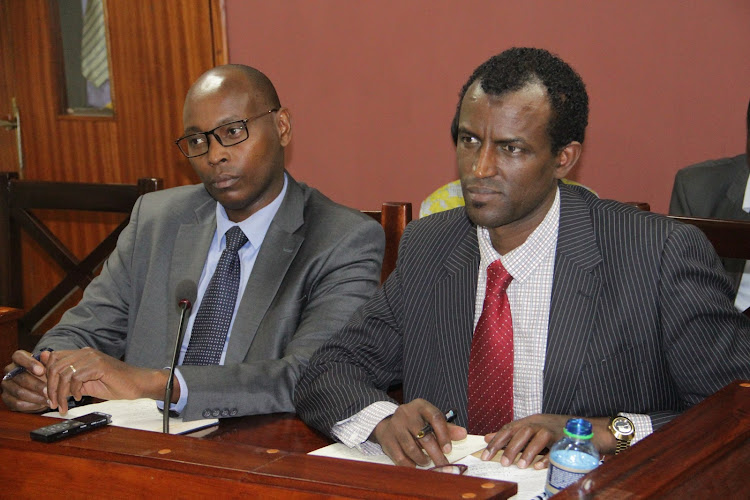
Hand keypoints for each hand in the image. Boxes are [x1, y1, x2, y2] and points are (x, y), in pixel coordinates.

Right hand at [1, 350, 48, 411]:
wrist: (41, 386)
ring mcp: (6, 385)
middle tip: (49, 391)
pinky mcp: (7, 398)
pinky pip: (17, 403)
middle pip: (20, 378)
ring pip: (19, 392)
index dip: (30, 364)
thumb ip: (48, 360)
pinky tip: (42, 404)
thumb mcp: (48, 365)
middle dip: (36, 385)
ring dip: (36, 397)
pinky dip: (32, 405)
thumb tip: (45, 354)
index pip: (19, 357)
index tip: (42, 371)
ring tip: (49, 400)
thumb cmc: (45, 372)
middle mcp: (9, 370)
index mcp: (18, 358)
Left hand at [42, 348, 174, 413]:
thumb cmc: (114, 384)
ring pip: (64, 373)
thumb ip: (68, 381)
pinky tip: (81, 398)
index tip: (49, 394)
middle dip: (51, 388)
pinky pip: (77, 377)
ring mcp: (93, 357)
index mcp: (82, 354)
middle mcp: (85, 352)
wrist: (137, 384)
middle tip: (53, 403)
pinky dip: (75, 390)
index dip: (46, 376)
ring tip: (64, 405)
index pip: (54, 359)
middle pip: (55, 366)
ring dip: (61, 393)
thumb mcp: (86, 384)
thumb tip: (47, 386)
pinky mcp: (99, 365)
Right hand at [370, 399, 466, 466]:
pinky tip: (415, 465)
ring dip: (422, 459)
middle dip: (435, 453)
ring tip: (427, 462)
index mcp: (420, 406)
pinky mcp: (387, 438)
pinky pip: (399, 456)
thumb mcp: (430, 420)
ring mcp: (395, 425)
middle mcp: (406, 413)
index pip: (435, 417)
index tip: (448, 450)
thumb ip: (447, 428)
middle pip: (423, 435)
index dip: (444, 434)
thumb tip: (463, 434)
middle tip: (443, 464)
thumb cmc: (415, 422)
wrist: (388, 422)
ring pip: (411, 448)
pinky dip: (409, 464)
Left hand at [482, 414, 614, 468]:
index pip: (509, 429)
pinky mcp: (565, 438)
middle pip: (523, 431)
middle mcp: (540, 423)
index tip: (485, 455)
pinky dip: (548, 457)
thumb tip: (487, 438)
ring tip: (520, 465)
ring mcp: (553, 429)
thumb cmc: (553, 430)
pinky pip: (556, 448)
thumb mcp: (530, 428)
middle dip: (511, 447)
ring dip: (528, 452)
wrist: (584, 428)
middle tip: (503, 463)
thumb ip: (510, 434)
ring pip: (538, 437)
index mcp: (529, 421)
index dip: (496, 441)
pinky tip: (540, 466)